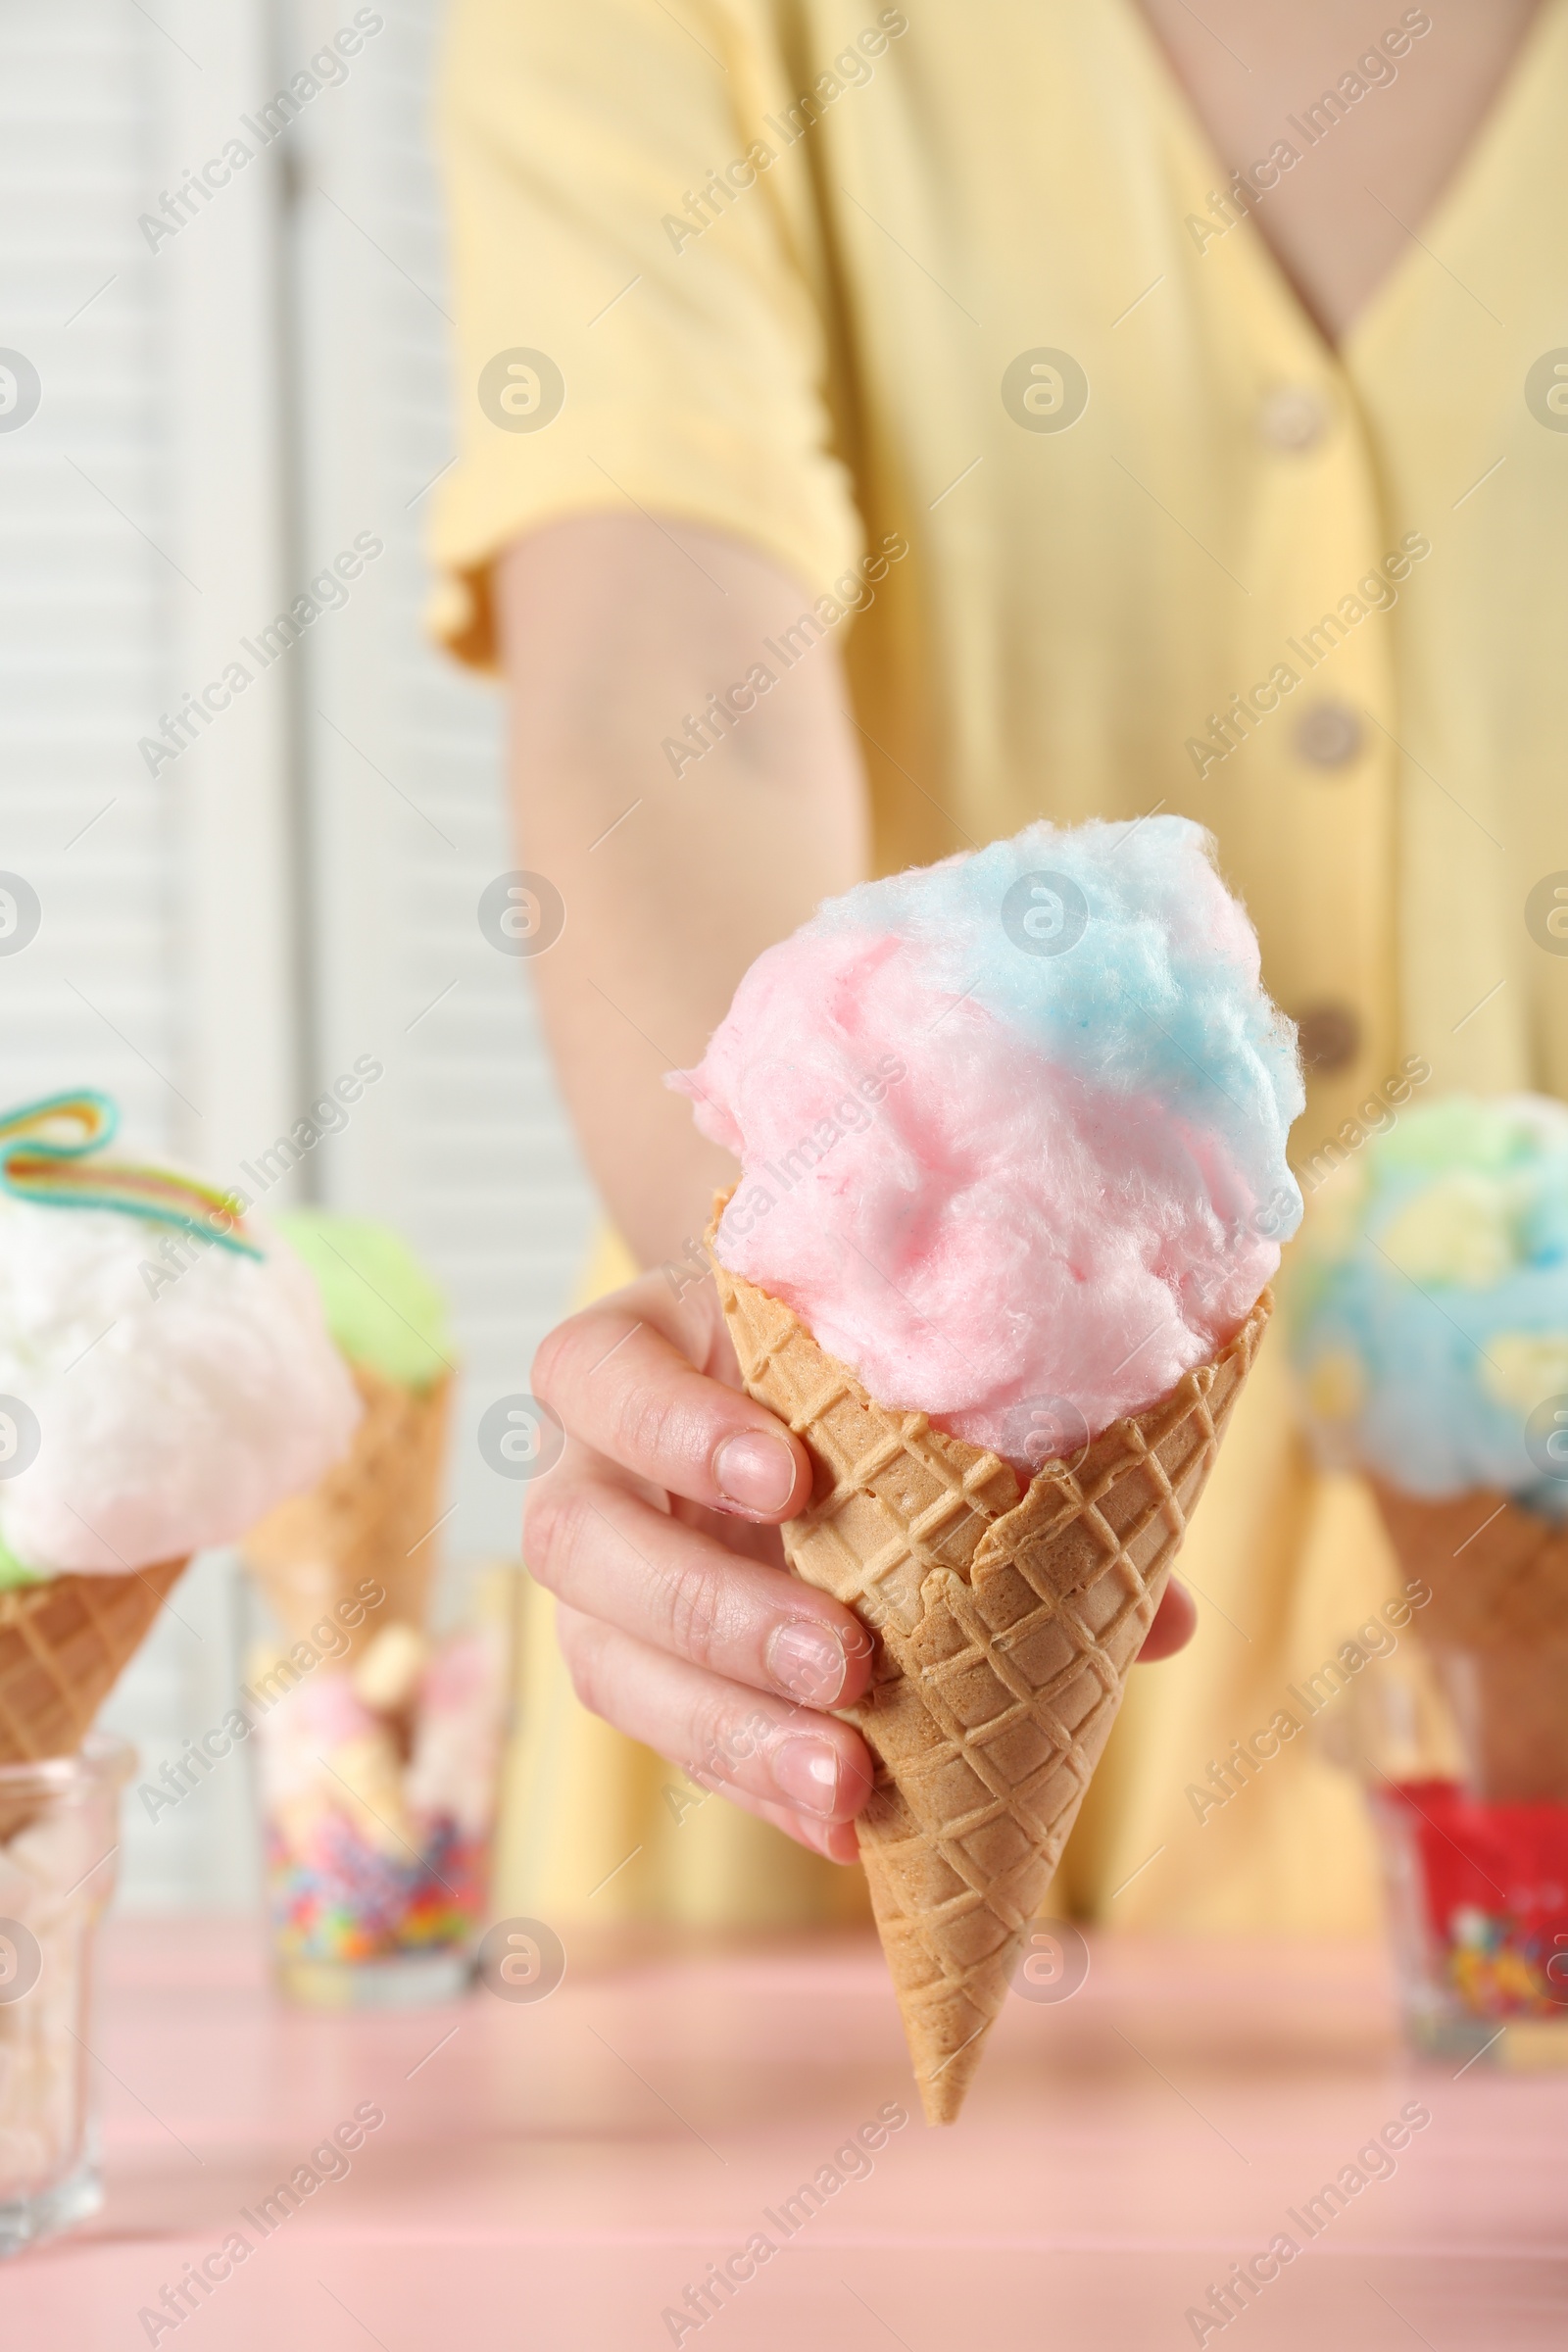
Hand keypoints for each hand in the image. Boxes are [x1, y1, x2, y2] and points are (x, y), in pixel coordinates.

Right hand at [526, 1269, 1196, 1861]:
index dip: (671, 1425)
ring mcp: (606, 1575)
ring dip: (722, 1726)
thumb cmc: (856, 1373)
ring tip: (847, 1778)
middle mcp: (592, 1464)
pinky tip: (848, 1827)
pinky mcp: (633, 1667)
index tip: (788, 1477)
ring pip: (599, 1658)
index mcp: (645, 1353)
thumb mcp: (908, 1382)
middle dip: (708, 1609)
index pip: (593, 1370)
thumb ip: (1015, 1464)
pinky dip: (758, 1785)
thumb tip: (1162, 1621)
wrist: (795, 1403)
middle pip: (575, 1539)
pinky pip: (666, 1740)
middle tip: (842, 1658)